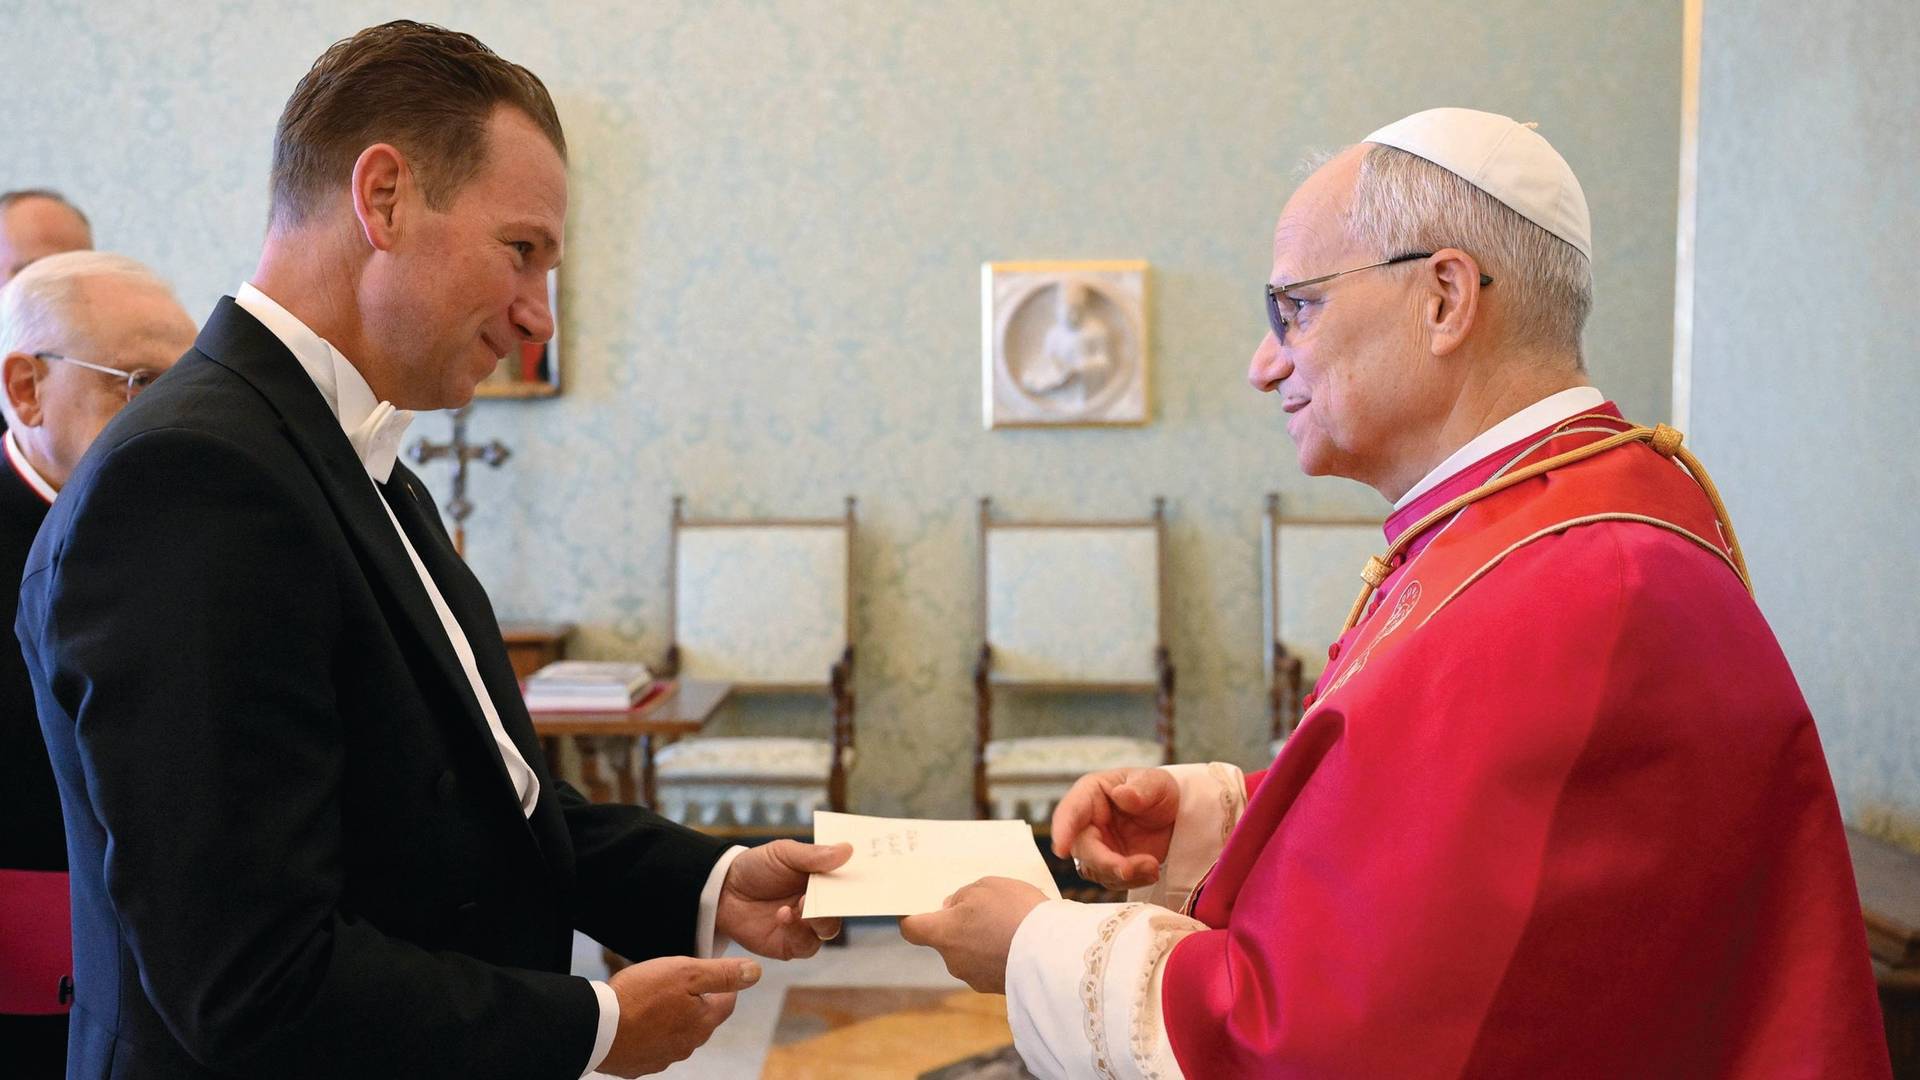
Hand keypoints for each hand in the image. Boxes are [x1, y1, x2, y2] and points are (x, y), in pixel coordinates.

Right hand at [599, 955, 760, 1076]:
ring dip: (672, 1018)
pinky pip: (653, 1046)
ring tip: (654, 1000)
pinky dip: (650, 1033)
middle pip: (702, 1020)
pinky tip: (638, 1020)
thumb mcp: (686, 972)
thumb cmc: (640, 996)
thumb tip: (755, 973)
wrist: (596, 1027)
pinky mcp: (640, 1064)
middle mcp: (687, 1046)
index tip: (710, 972)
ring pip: (678, 1034)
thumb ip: (722, 973)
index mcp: (702, 1023)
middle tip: (678, 983)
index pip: (727, 1003)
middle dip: (696, 1001)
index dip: (722, 984)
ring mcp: (663, 1058)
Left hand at [715, 840, 853, 959]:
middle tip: (830, 893)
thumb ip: (814, 856)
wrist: (722, 890)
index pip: (848, 882)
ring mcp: (806, 926)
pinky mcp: (790, 945)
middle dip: (839, 903)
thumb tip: (847, 850)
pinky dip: (798, 932)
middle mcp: (819, 904)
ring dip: (819, 918)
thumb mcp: (784, 853)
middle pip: (843, 909)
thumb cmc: (756, 867)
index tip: (861, 877)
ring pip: (828, 930)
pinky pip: (806, 945)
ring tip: (801, 904)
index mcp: (822, 880)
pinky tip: (783, 915)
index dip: (857, 881)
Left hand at [898, 877, 1047, 994]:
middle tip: (984, 907)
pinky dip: (1001, 953)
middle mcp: (953, 960)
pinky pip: (992, 964)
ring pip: (971, 952)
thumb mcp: (986, 886)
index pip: (912, 929)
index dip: (912, 917)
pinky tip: (1022, 939)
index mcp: (943, 933)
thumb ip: (963, 896)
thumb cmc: (1013, 912)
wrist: (1052, 953)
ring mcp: (976, 977)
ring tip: (1011, 922)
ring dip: (983, 939)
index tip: (918, 908)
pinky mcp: (998, 988)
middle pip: (946, 939)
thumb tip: (954, 907)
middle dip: (960, 925)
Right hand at [1049, 767, 1179, 889]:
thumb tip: (1122, 794)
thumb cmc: (1156, 790)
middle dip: (1104, 862)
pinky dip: (1133, 880)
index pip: (1071, 811)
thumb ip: (1141, 788)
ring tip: (1152, 865)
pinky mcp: (1109, 866)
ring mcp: (1097, 847)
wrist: (1174, 814)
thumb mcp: (1155, 782)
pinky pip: (1113, 880)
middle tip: (1128, 869)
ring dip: (1123, 874)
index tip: (1061, 849)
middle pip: (1082, 848)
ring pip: (1096, 870)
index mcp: (1090, 795)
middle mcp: (1087, 823)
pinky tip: (1151, 870)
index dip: (1063, 829)